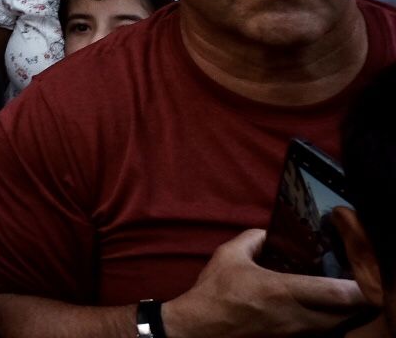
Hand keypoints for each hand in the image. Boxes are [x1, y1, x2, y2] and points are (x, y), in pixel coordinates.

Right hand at [161, 229, 365, 337]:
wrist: (201, 327)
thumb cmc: (215, 292)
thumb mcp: (229, 256)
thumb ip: (252, 239)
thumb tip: (266, 234)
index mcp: (285, 290)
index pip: (339, 294)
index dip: (358, 286)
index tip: (359, 274)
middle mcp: (298, 316)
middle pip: (347, 314)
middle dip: (356, 300)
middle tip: (352, 284)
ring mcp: (297, 333)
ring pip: (337, 326)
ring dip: (343, 312)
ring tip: (336, 296)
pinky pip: (321, 333)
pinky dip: (327, 322)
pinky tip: (318, 310)